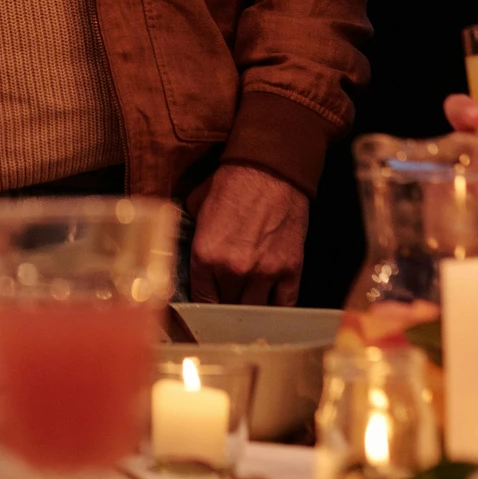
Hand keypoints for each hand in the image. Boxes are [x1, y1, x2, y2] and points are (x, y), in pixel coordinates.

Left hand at [187, 163, 307, 305]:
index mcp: (205, 255)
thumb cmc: (232, 183)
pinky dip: (277, 308)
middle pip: (227, 307)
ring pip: (254, 310)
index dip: (204, 302)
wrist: (271, 168)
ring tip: (248, 301)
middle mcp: (233, 269)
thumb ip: (192, 234)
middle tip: (227, 298)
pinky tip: (271, 304)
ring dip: (250, 307)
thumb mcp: (197, 206)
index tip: (208, 302)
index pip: (201, 298)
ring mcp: (265, 272)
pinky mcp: (291, 269)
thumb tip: (187, 249)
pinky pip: (284, 304)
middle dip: (226, 303)